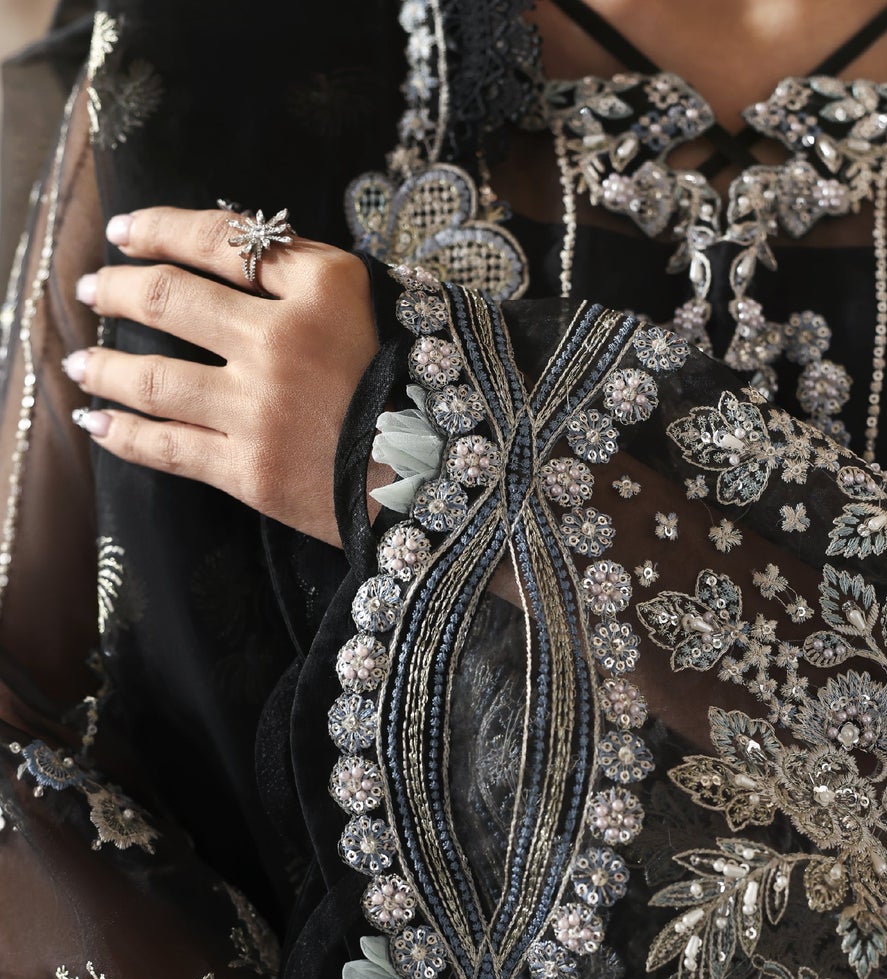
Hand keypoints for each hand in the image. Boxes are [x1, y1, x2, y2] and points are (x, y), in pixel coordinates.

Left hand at [63, 206, 378, 546]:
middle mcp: (282, 341)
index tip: (124, 232)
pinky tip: (97, 423)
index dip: (158, 227)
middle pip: (168, 298)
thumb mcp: (374, 304)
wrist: (442, 480)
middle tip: (91, 289)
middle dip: (115, 288)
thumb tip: (228, 246)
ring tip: (81, 362)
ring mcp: (259, 408)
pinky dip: (121, 433)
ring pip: (150, 376)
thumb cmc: (412, 388)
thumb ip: (306, 272)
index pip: (220, 239)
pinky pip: (165, 446)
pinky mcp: (249, 470)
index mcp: (322, 288)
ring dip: (103, 366)